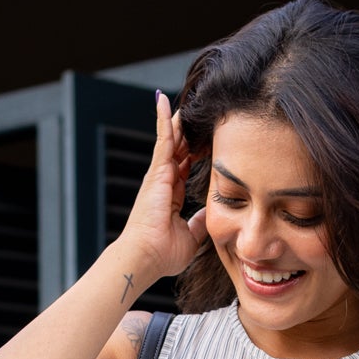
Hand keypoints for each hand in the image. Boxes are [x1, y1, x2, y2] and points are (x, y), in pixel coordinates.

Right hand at [114, 92, 207, 289]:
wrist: (145, 257)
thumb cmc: (163, 253)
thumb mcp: (192, 236)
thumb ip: (201, 222)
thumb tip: (213, 213)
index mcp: (171, 196)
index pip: (184, 167)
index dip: (194, 153)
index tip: (206, 142)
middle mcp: (163, 182)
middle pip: (178, 149)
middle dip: (186, 132)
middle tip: (197, 113)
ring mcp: (158, 175)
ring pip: (171, 139)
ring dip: (176, 120)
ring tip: (183, 100)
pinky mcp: (156, 171)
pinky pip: (162, 139)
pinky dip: (163, 120)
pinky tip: (163, 101)